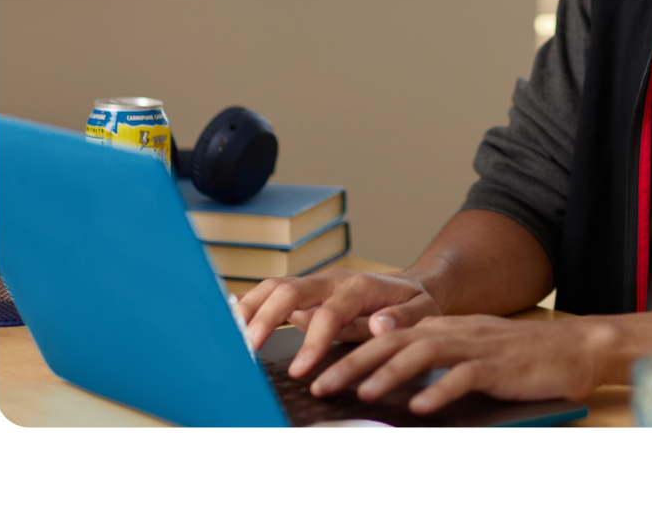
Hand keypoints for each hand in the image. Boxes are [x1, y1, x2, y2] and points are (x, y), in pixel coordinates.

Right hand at [236, 268, 440, 376]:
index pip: (330, 312)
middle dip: (265, 318)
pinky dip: (249, 306)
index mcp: (360, 286)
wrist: (412, 287)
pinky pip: (271, 294)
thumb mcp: (423, 311)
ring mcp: (316, 284)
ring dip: (249, 309)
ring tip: (228, 337)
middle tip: (247, 350)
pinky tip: (231, 324)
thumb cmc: (415, 303)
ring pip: (274, 287)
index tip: (299, 371)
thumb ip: (402, 319)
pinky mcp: (304, 293)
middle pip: (290, 291)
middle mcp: (332, 280)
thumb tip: (380, 325)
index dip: (312, 341)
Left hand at [310, 314, 618, 413]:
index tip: (319, 369)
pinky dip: (441, 390)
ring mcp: (477, 346)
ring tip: (362, 392)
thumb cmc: (520, 359)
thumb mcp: (471, 353)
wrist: (575, 349)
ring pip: (424, 353)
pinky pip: (465, 376)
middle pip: (396, 340)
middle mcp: (455, 331)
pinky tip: (422, 405)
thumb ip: (436, 360)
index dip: (350, 351)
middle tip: (322, 383)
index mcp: (445, 328)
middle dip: (355, 361)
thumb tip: (392, 379)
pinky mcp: (499, 365)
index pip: (388, 335)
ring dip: (389, 372)